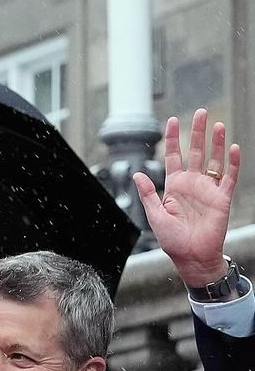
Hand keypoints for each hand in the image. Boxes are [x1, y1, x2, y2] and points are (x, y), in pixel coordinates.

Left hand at [133, 109, 240, 286]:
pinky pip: (229, 177)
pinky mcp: (222, 198)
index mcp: (174, 187)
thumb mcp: (155, 216)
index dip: (174, 138)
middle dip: (197, 132)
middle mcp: (192, 184)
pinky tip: (233, 148)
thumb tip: (137, 174)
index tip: (173, 120)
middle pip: (195, 152)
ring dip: (216, 143)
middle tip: (201, 112)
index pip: (174, 156)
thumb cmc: (172, 241)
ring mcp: (208, 189)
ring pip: (214, 160)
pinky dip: (232, 163)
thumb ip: (148, 194)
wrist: (191, 258)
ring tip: (217, 125)